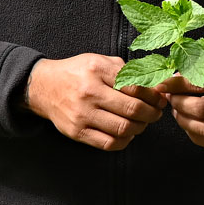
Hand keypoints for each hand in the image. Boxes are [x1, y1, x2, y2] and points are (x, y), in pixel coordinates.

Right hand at [26, 55, 166, 150]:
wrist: (43, 86)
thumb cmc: (75, 73)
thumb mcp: (97, 61)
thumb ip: (123, 70)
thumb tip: (152, 84)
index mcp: (96, 70)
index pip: (135, 86)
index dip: (154, 95)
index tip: (160, 98)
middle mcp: (89, 92)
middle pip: (133, 109)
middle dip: (152, 114)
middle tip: (156, 113)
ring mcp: (82, 114)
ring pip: (123, 128)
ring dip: (140, 128)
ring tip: (142, 123)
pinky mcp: (77, 131)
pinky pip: (109, 143)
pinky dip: (124, 141)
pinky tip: (126, 133)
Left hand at [156, 47, 203, 149]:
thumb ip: (193, 64)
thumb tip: (168, 79)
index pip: (198, 84)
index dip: (174, 85)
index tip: (160, 84)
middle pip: (200, 109)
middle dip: (178, 103)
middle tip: (171, 96)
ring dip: (183, 120)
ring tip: (178, 109)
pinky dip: (194, 134)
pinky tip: (189, 121)